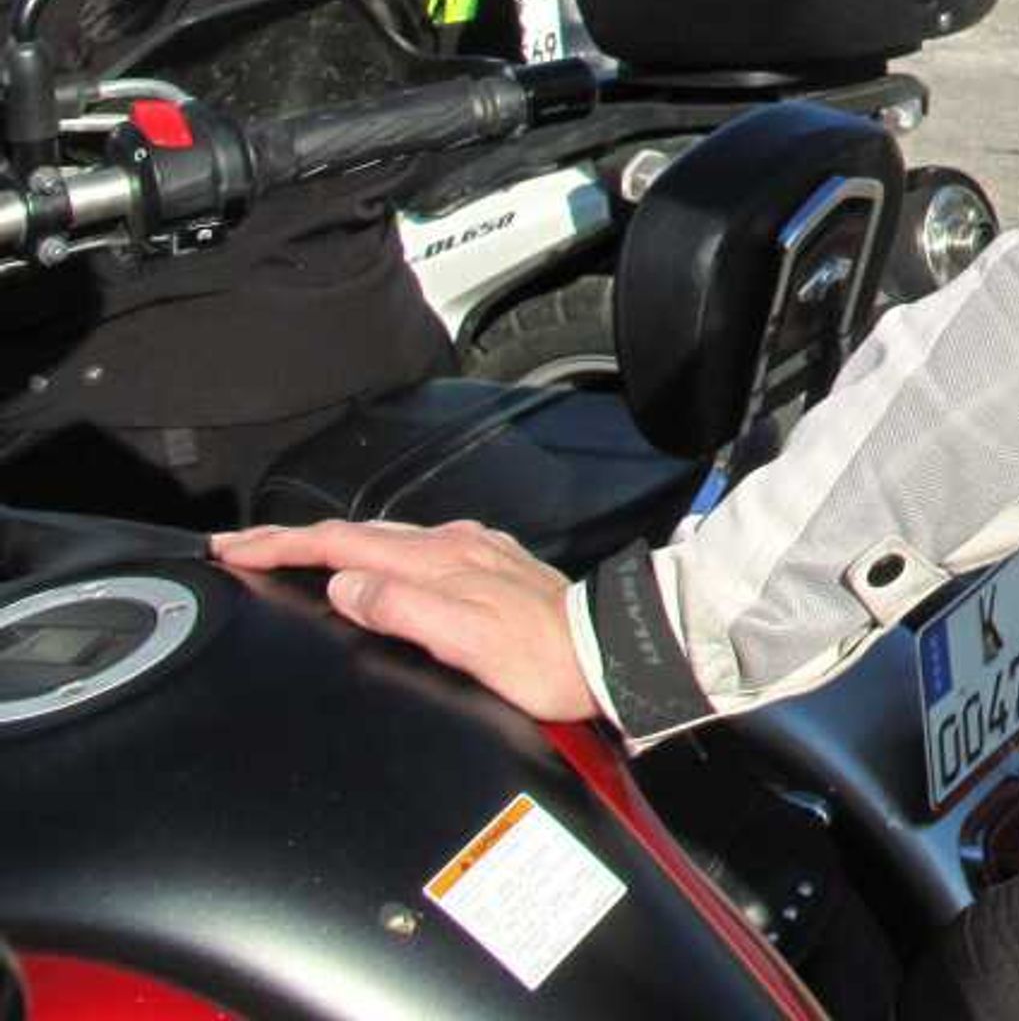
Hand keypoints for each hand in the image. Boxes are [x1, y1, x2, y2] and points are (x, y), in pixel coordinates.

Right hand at [210, 518, 598, 723]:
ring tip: (293, 554)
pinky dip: (375, 553)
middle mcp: (455, 545)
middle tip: (243, 547)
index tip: (232, 546)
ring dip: (333, 544)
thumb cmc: (544, 660)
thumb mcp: (467, 641)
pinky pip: (414, 550)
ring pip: (385, 538)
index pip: (343, 545)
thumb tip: (344, 586)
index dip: (281, 545)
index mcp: (440, 559)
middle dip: (295, 539)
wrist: (610, 653)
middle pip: (357, 534)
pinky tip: (374, 566)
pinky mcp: (489, 567)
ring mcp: (473, 552)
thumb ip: (403, 609)